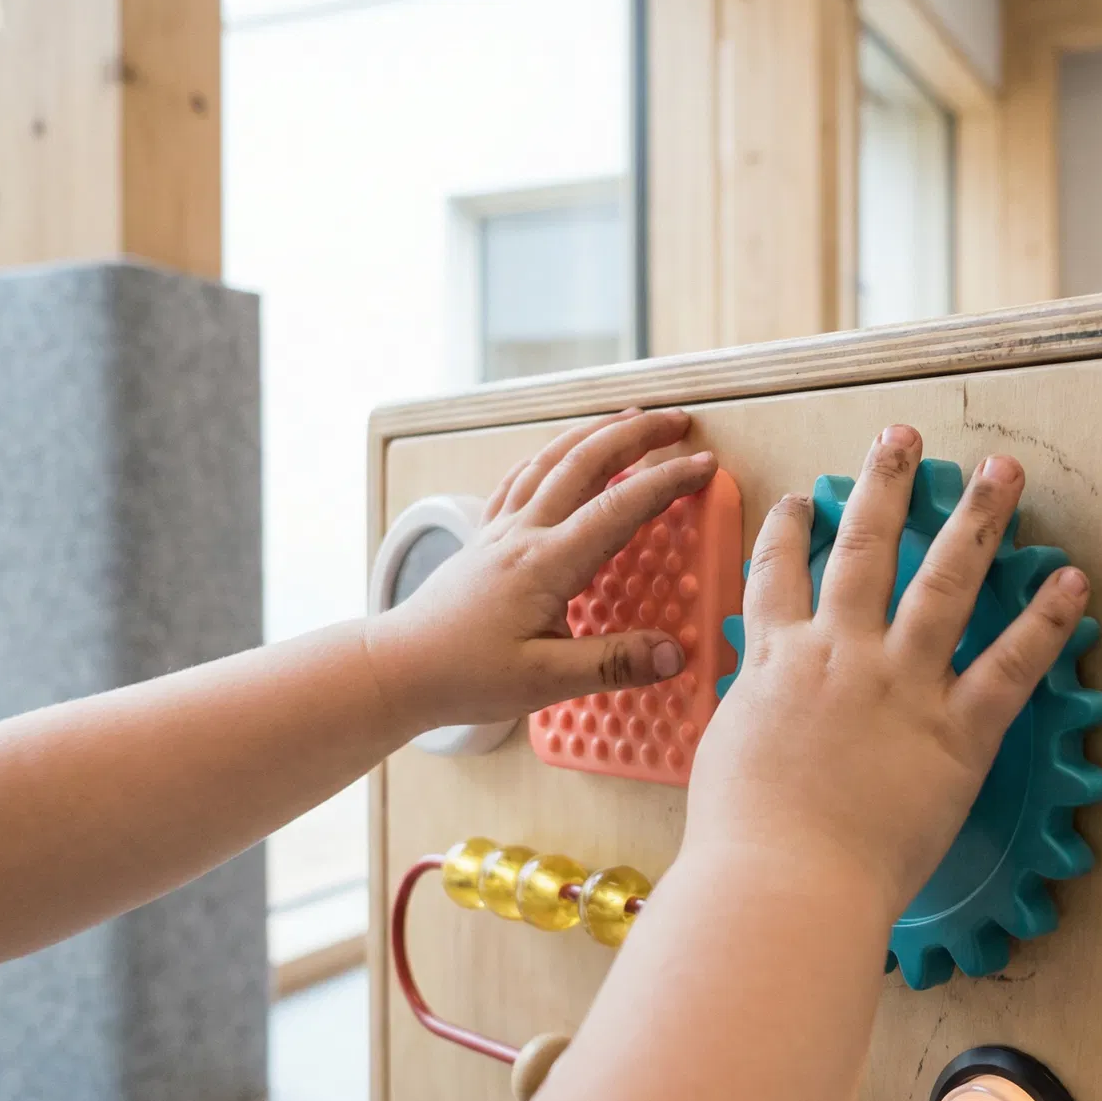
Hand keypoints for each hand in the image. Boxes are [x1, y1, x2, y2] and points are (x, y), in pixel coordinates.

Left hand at [366, 409, 716, 732]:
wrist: (397, 668)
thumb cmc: (463, 676)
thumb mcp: (544, 682)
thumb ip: (611, 664)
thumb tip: (673, 653)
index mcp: (545, 563)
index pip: (619, 508)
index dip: (667, 482)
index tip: (705, 466)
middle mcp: (523, 534)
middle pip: (585, 463)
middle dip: (637, 433)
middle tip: (678, 419)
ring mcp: (500, 530)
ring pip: (551, 461)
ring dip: (595, 433)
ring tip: (630, 418)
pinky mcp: (484, 538)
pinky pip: (520, 479)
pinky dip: (550, 455)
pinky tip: (560, 453)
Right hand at [685, 425, 1089, 918]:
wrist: (781, 884)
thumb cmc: (742, 842)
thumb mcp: (726, 759)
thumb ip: (750, 717)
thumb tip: (758, 710)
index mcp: (774, 664)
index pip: (776, 575)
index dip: (788, 529)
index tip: (804, 498)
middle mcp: (837, 655)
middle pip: (863, 550)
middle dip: (886, 486)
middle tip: (903, 436)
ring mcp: (899, 686)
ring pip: (942, 582)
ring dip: (975, 519)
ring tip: (1000, 470)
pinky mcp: (954, 733)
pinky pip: (1009, 666)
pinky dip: (1046, 623)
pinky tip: (1073, 581)